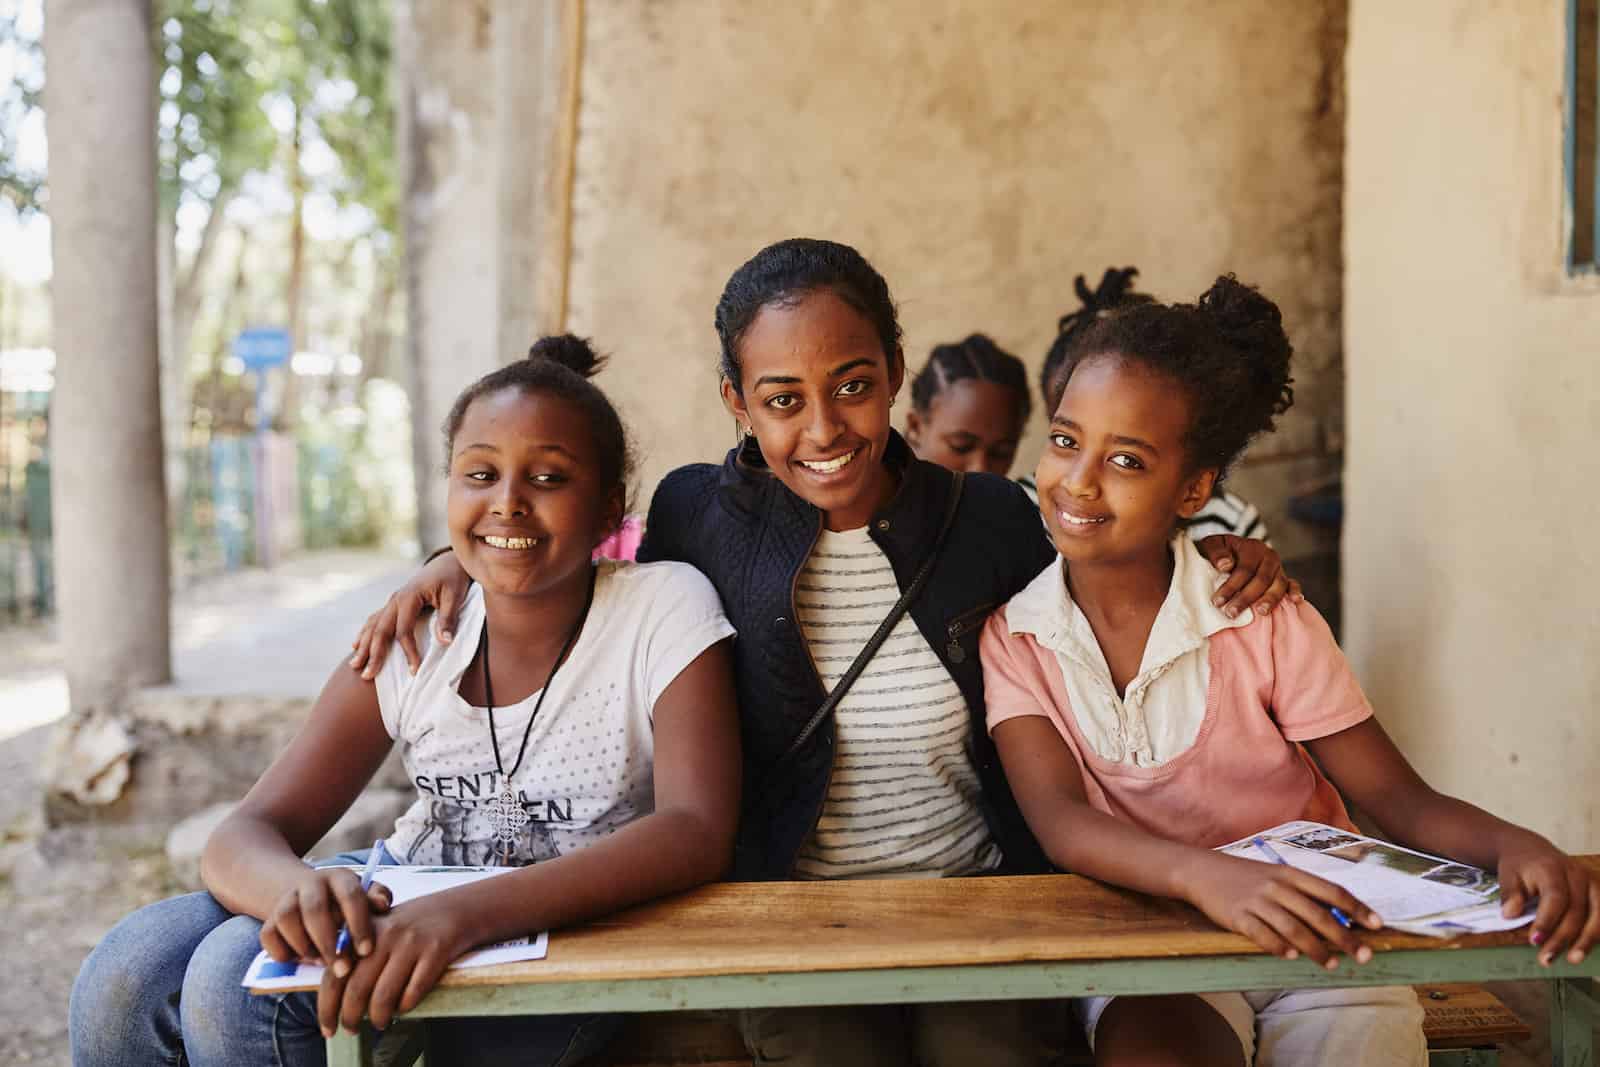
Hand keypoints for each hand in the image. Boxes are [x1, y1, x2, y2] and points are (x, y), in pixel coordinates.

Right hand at [259, 868, 393, 972]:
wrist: (309, 898)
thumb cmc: (347, 904)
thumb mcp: (366, 897)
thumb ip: (377, 899)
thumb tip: (382, 905)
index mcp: (339, 877)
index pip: (349, 895)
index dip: (358, 924)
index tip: (365, 951)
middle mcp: (310, 883)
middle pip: (314, 909)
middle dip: (328, 943)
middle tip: (342, 969)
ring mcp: (286, 899)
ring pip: (286, 919)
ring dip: (304, 946)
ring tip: (321, 961)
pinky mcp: (269, 919)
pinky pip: (268, 936)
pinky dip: (282, 952)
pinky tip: (301, 960)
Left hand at [317, 894, 478, 1034]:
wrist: (455, 907)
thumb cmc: (412, 924)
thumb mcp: (379, 927)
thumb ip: (354, 952)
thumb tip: (333, 997)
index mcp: (365, 930)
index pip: (335, 975)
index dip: (327, 1007)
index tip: (328, 1026)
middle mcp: (385, 935)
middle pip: (357, 989)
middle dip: (351, 1017)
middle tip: (351, 1029)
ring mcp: (411, 943)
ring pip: (383, 996)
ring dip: (378, 1018)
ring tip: (379, 1022)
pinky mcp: (436, 952)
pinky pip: (413, 993)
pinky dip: (405, 1007)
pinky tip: (403, 1008)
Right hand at [349, 550, 471, 677]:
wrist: (448, 562)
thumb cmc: (453, 579)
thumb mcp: (455, 596)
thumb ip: (448, 618)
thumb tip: (444, 642)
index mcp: (409, 597)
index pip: (403, 631)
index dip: (408, 652)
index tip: (414, 671)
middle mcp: (396, 599)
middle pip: (380, 630)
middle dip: (373, 654)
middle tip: (367, 676)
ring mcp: (392, 601)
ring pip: (373, 625)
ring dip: (364, 646)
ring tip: (355, 665)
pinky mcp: (394, 603)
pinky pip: (375, 619)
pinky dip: (365, 633)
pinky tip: (357, 645)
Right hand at [1182, 854, 1379, 969]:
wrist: (1201, 871)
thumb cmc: (1245, 877)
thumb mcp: (1275, 876)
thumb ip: (1302, 893)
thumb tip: (1338, 918)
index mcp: (1290, 873)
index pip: (1331, 891)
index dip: (1356, 908)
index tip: (1377, 924)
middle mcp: (1276, 885)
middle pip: (1316, 913)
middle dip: (1343, 936)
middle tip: (1362, 955)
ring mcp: (1256, 900)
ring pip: (1293, 927)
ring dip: (1315, 948)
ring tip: (1331, 964)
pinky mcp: (1237, 915)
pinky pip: (1261, 934)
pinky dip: (1277, 946)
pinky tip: (1290, 956)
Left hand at [1194, 534, 1302, 618]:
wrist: (1226, 553)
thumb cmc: (1218, 553)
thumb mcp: (1212, 545)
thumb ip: (1216, 553)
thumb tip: (1226, 565)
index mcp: (1252, 547)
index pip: (1244, 569)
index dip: (1231, 586)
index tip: (1217, 601)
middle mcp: (1268, 556)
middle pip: (1261, 579)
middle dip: (1246, 598)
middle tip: (1231, 613)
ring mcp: (1278, 568)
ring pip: (1279, 584)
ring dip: (1270, 599)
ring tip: (1260, 612)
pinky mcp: (1283, 578)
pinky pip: (1292, 584)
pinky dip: (1295, 591)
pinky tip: (1296, 601)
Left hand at [1497, 834, 1599, 965]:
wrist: (1532, 851)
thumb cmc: (1520, 866)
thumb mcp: (1507, 875)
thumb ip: (1510, 894)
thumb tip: (1509, 914)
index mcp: (1552, 868)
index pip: (1555, 897)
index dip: (1547, 921)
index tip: (1535, 941)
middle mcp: (1577, 874)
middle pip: (1576, 910)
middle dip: (1562, 938)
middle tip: (1546, 958)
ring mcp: (1592, 882)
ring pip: (1597, 915)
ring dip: (1586, 940)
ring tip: (1572, 959)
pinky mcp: (1599, 891)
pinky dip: (1596, 934)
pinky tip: (1585, 948)